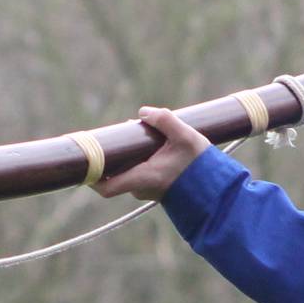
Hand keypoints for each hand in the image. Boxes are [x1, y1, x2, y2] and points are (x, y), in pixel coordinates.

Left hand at [92, 106, 211, 201]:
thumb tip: (143, 112)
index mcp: (143, 178)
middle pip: (116, 172)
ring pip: (129, 171)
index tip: (84, 162)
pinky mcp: (156, 188)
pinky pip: (139, 173)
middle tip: (124, 133)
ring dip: (130, 155)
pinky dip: (140, 160)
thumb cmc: (201, 166)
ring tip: (144, 134)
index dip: (91, 176)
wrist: (219, 189)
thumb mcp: (186, 136)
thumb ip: (164, 120)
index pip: (106, 187)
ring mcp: (148, 190)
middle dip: (116, 154)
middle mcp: (141, 188)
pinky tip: (154, 145)